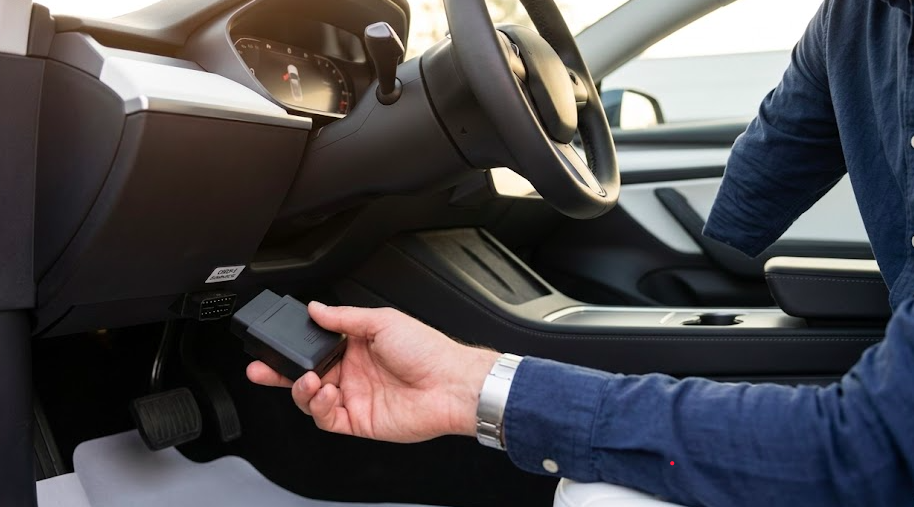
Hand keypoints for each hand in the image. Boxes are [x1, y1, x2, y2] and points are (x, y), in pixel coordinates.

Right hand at [247, 302, 499, 442]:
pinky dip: (319, 408)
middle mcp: (353, 371)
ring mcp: (355, 397)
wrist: (450, 384)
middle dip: (280, 373)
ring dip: (302, 390)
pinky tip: (326, 395)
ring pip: (312, 399)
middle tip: (260, 368)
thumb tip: (315, 307)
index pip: (315, 347)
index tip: (273, 344)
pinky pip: (327, 419)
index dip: (293, 348)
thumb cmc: (428, 350)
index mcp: (357, 345)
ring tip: (310, 380)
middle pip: (306, 374)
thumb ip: (343, 317)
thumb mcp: (382, 320)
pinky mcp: (359, 421)